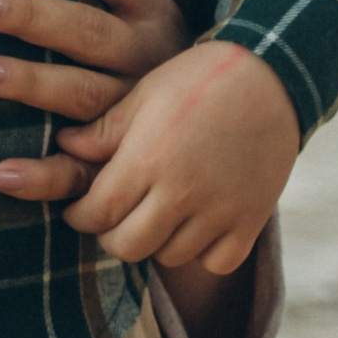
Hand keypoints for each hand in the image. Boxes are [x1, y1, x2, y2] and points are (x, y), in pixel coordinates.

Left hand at [0, 0, 190, 212]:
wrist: (233, 135)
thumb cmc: (164, 59)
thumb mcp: (150, 14)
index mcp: (154, 13)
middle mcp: (148, 59)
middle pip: (85, 30)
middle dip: (28, 15)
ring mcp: (138, 114)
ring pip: (80, 95)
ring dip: (28, 83)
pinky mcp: (124, 163)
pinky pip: (81, 173)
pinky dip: (41, 176)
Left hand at [44, 38, 299, 274]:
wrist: (273, 75)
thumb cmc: (200, 77)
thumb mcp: (145, 93)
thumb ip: (105, 129)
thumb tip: (64, 145)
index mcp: (148, 157)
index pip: (98, 211)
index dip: (79, 216)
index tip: (77, 210)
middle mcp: (182, 191)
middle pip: (128, 245)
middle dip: (110, 236)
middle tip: (110, 220)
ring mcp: (219, 210)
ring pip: (170, 256)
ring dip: (155, 243)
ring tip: (152, 217)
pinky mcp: (251, 219)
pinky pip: (217, 262)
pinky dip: (203, 254)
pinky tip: (195, 227)